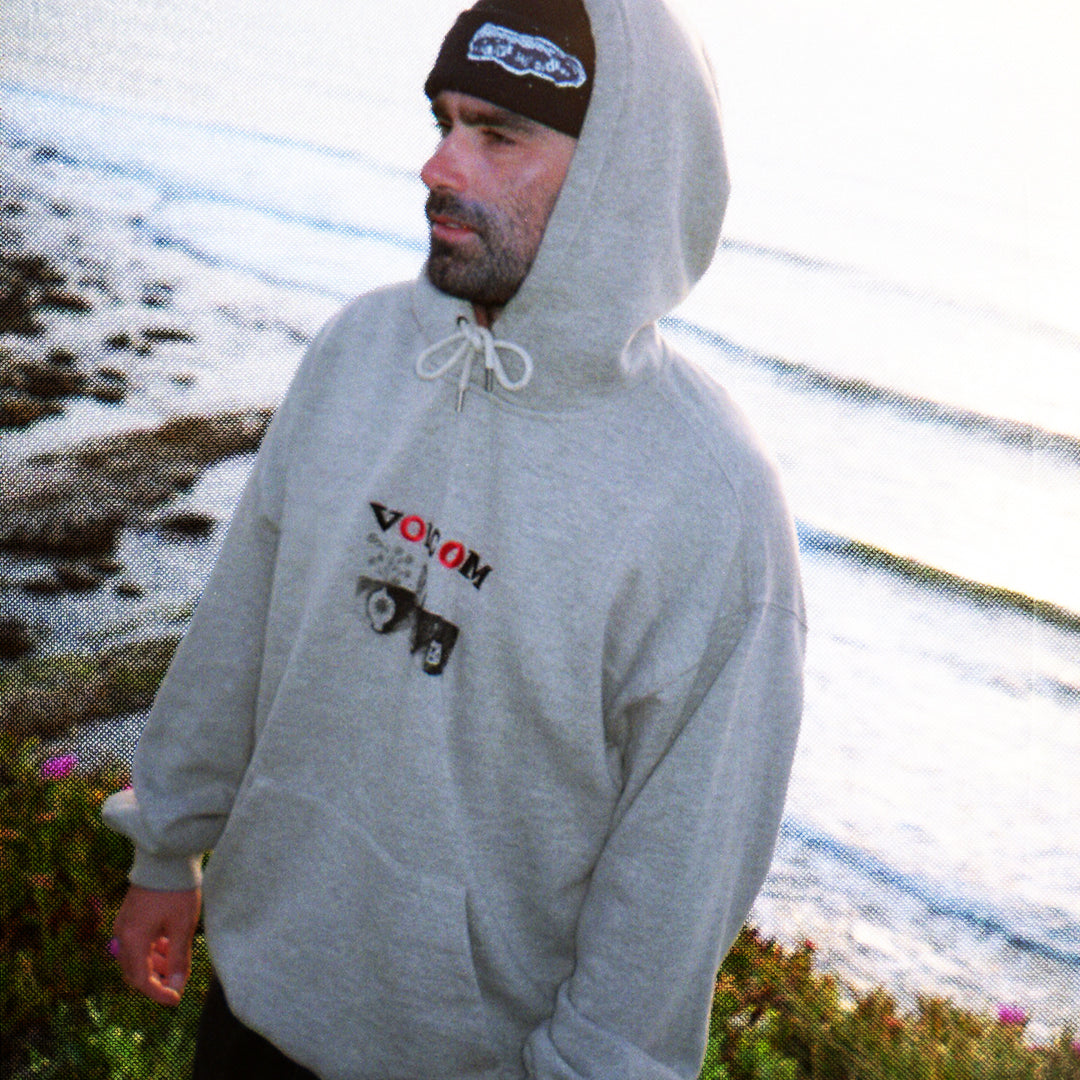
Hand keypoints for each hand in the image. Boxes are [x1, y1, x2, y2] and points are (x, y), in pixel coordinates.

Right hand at [112, 884, 201, 1005]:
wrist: (167, 858)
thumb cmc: (176, 891)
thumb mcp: (182, 926)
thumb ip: (178, 959)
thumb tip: (176, 986)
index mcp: (133, 940)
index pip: (141, 980)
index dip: (158, 993)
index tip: (176, 1000)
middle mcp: (122, 935)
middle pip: (135, 972)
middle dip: (156, 981)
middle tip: (178, 982)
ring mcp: (124, 925)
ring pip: (136, 958)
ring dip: (155, 965)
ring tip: (177, 963)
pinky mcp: (130, 917)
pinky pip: (137, 943)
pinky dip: (152, 950)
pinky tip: (169, 946)